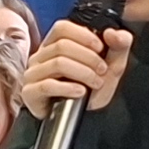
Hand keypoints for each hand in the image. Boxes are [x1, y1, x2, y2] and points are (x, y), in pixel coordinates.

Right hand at [18, 18, 133, 118]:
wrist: (83, 120)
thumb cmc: (91, 90)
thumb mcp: (112, 66)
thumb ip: (119, 46)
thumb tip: (114, 33)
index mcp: (56, 45)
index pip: (62, 28)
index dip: (83, 35)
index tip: (100, 47)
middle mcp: (41, 57)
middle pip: (62, 46)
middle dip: (89, 57)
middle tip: (103, 70)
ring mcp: (33, 74)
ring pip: (57, 63)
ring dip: (83, 73)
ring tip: (95, 83)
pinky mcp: (30, 92)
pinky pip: (47, 85)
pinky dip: (68, 88)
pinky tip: (80, 92)